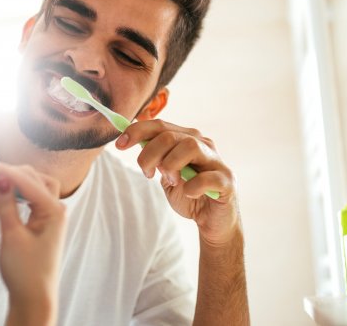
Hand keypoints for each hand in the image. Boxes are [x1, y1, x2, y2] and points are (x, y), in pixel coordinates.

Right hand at [0, 164, 66, 325]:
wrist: (34, 297)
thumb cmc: (25, 271)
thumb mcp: (11, 236)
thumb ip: (5, 205)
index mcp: (53, 210)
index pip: (27, 180)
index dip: (3, 171)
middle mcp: (56, 208)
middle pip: (34, 177)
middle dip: (9, 173)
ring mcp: (51, 214)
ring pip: (35, 185)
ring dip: (14, 181)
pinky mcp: (44, 221)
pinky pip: (32, 197)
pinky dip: (17, 193)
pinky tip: (2, 196)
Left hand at [115, 120, 240, 245]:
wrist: (212, 221)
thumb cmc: (189, 194)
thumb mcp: (166, 174)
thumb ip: (154, 157)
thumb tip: (130, 138)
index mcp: (187, 139)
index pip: (160, 125)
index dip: (137, 131)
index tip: (119, 145)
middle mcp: (203, 145)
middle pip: (169, 136)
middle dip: (149, 154)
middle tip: (147, 174)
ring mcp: (216, 162)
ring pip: (189, 146)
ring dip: (171, 165)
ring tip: (170, 181)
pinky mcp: (227, 181)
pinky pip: (208, 177)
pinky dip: (193, 186)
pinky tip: (188, 192)